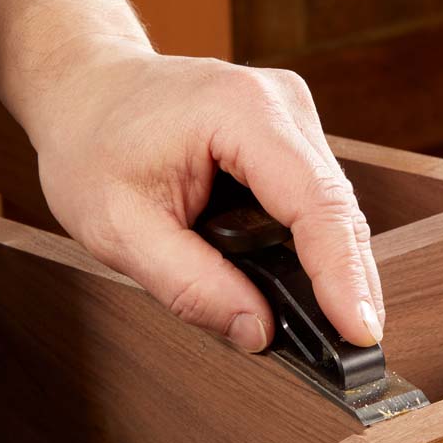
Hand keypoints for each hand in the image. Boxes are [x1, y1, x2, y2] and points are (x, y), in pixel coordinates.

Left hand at [6, 36, 384, 351]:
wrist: (82, 88)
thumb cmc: (90, 145)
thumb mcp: (118, 228)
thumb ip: (189, 285)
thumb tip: (258, 332)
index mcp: (240, 110)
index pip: (315, 203)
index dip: (343, 275)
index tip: (360, 333)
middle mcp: (280, 103)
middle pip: (338, 207)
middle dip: (349, 282)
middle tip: (352, 354)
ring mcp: (290, 114)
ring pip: (334, 207)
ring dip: (334, 267)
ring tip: (332, 329)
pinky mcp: (289, 133)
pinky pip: (316, 198)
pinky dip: (315, 246)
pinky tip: (310, 289)